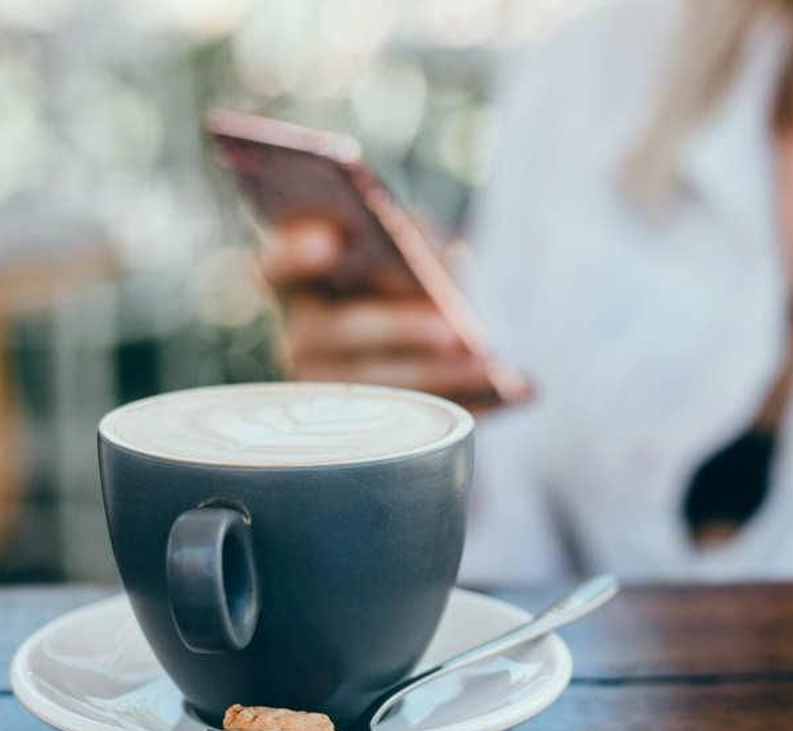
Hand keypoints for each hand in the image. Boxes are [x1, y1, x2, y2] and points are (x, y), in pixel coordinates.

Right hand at [261, 219, 498, 409]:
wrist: (441, 336)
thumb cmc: (419, 277)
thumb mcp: (420, 247)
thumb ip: (420, 244)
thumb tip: (438, 272)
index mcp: (301, 282)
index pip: (275, 266)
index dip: (293, 252)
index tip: (329, 238)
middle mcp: (302, 338)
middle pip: (337, 333)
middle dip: (397, 329)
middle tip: (451, 329)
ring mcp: (329, 392)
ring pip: (377, 387)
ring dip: (438, 376)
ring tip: (488, 365)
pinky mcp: (373, 430)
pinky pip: (420, 422)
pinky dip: (473, 403)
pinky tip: (517, 391)